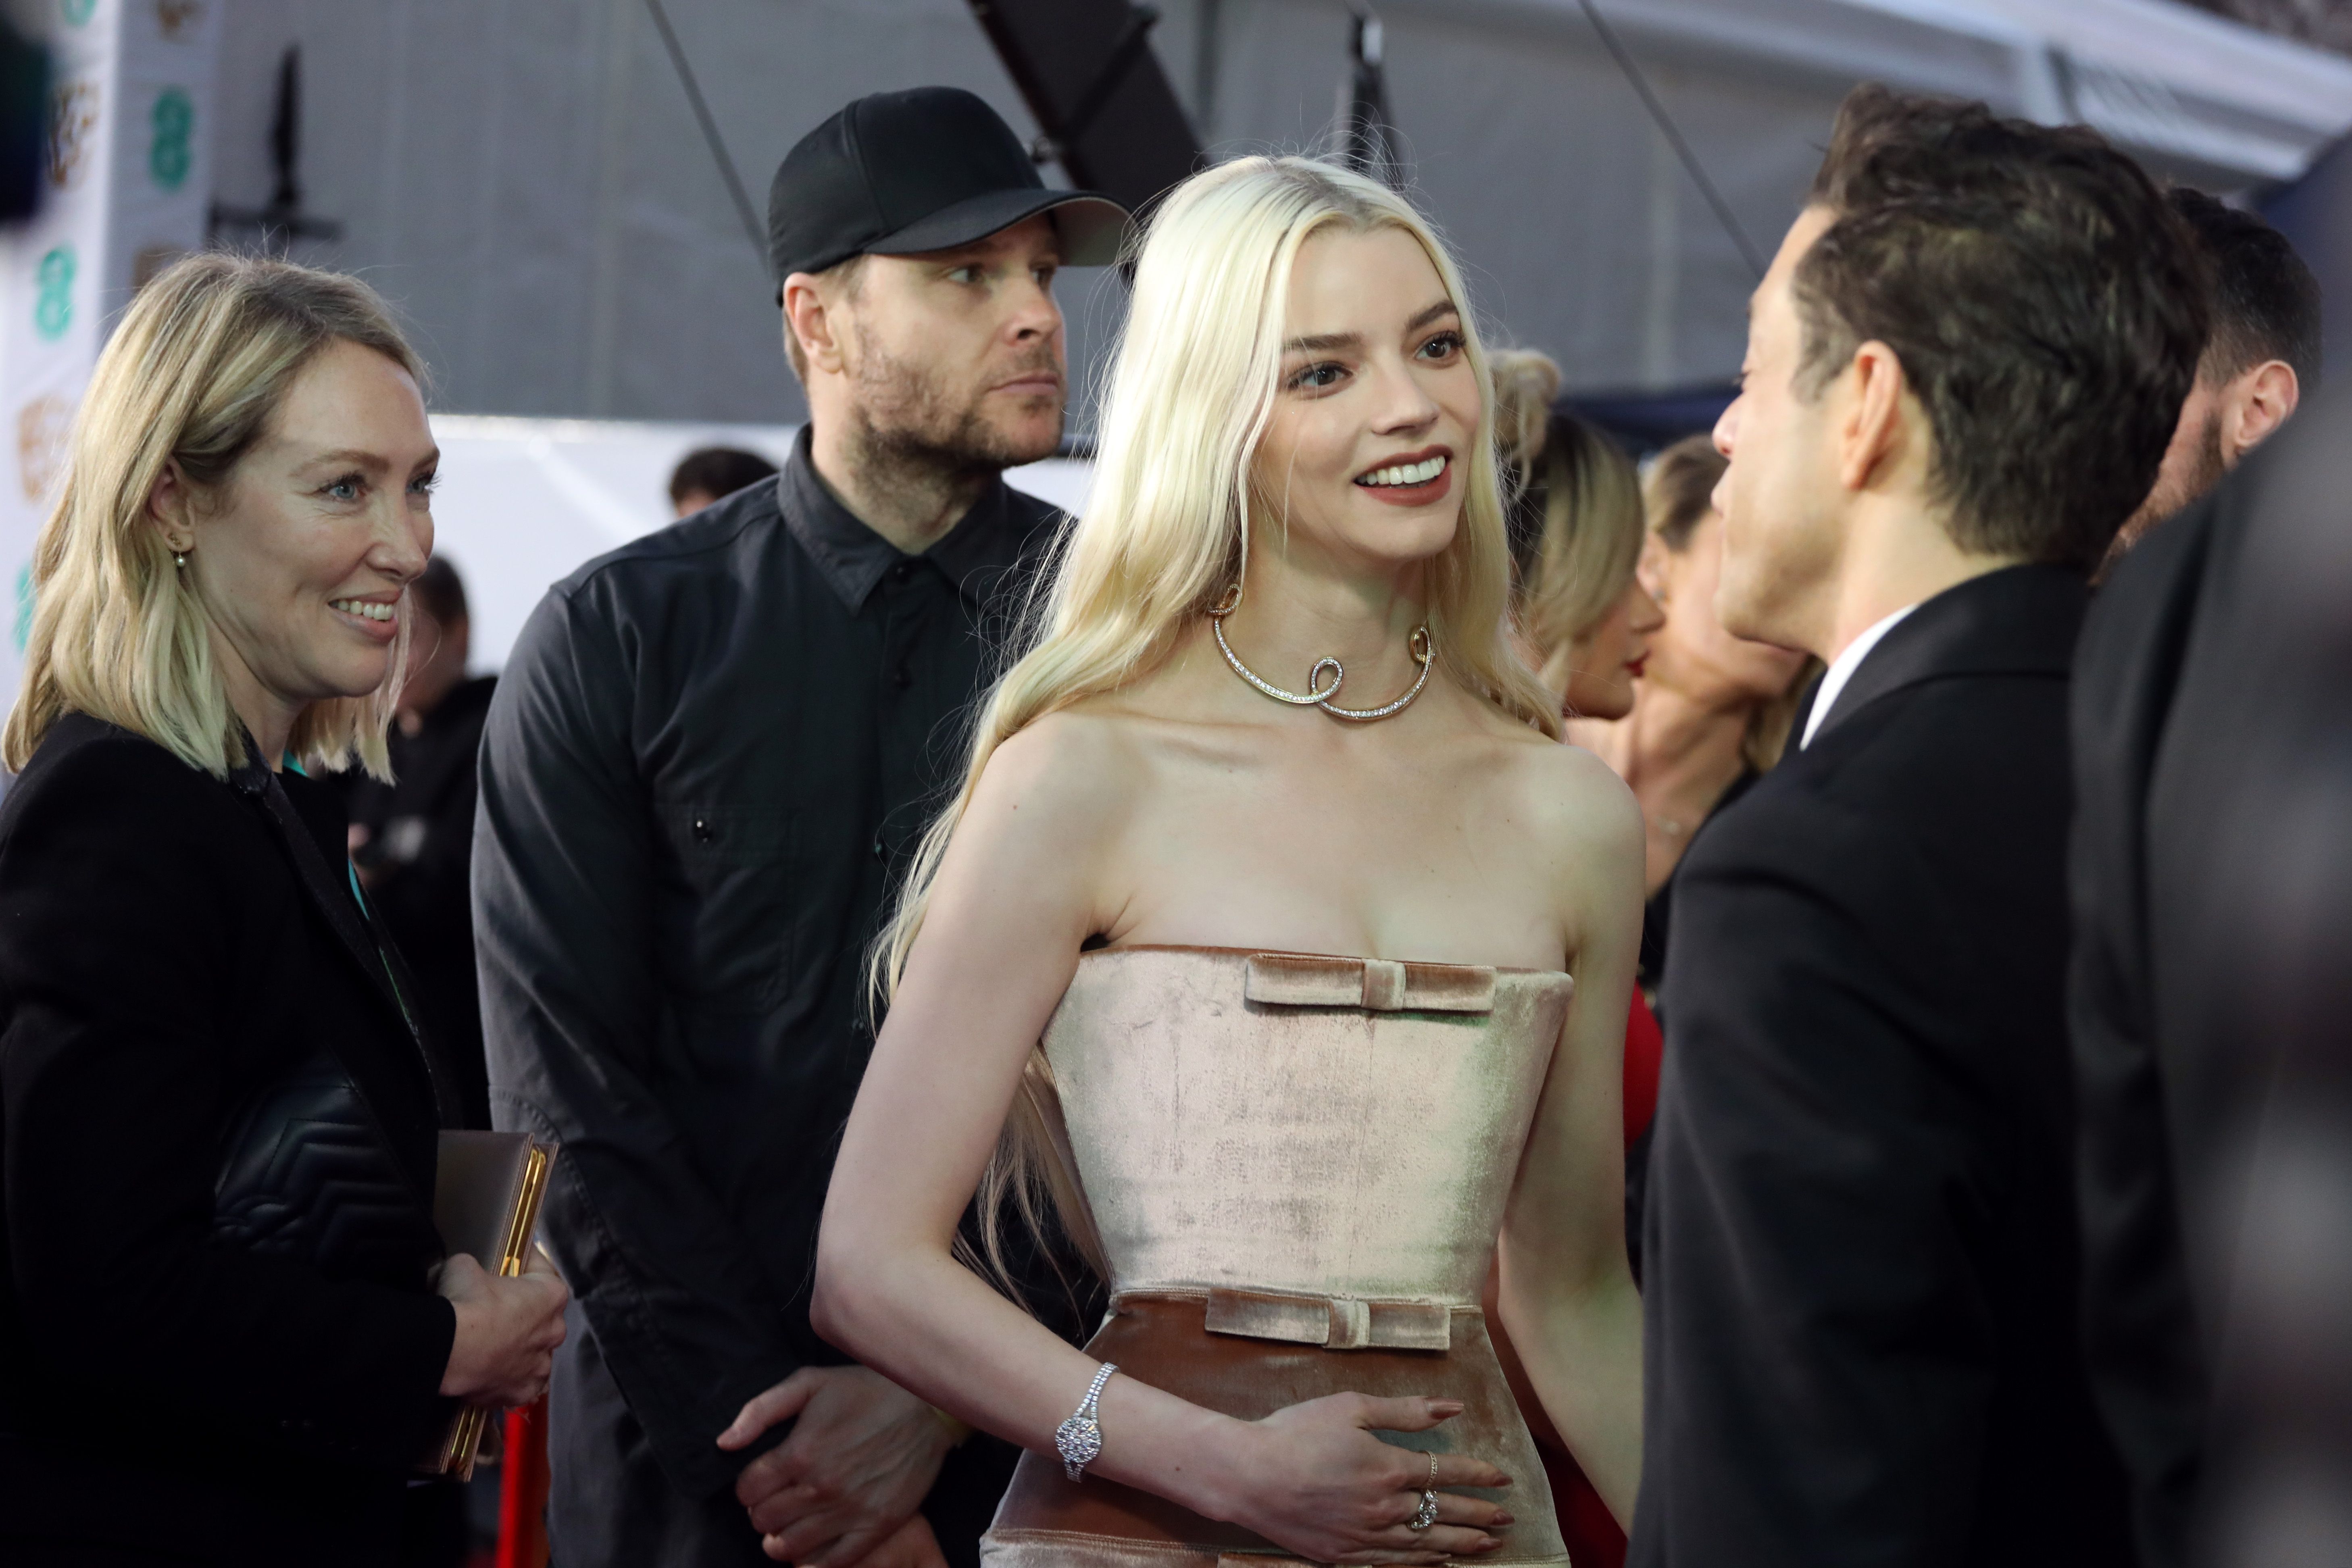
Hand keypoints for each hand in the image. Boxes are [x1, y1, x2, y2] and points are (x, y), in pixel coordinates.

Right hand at [436, 1249, 568, 1405]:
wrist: (448, 1351)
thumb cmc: (465, 1303)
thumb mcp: (465, 1266)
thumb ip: (475, 1267)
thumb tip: (466, 1270)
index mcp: (552, 1295)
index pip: (542, 1272)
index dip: (524, 1264)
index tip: (511, 1263)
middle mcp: (555, 1331)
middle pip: (542, 1317)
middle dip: (524, 1313)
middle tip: (497, 1310)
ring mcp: (540, 1365)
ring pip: (535, 1354)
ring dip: (520, 1349)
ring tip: (493, 1346)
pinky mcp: (523, 1392)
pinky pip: (520, 1384)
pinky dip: (509, 1379)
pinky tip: (493, 1373)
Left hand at [716, 1364, 952, 1566]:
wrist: (927, 1405)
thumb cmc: (865, 1389)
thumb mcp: (809, 1382)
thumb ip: (760, 1410)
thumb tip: (724, 1443)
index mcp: (800, 1452)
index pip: (747, 1491)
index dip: (748, 1486)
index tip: (761, 1480)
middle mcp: (821, 1487)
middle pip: (764, 1521)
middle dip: (763, 1510)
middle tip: (777, 1499)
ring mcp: (849, 1511)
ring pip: (789, 1547)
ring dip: (781, 1538)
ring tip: (790, 1523)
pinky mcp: (876, 1526)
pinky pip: (831, 1563)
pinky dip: (814, 1561)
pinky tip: (814, 1543)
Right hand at [1216, 1393, 1511, 1565]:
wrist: (1248, 1476)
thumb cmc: (1295, 1433)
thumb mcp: (1350, 1407)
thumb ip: (1405, 1411)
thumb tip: (1451, 1407)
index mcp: (1388, 1468)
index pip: (1447, 1474)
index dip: (1479, 1476)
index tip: (1503, 1480)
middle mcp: (1384, 1508)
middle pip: (1444, 1513)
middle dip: (1481, 1516)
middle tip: (1508, 1519)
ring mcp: (1365, 1537)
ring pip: (1426, 1545)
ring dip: (1462, 1544)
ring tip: (1489, 1545)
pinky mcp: (1345, 1556)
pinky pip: (1395, 1563)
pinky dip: (1423, 1562)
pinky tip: (1439, 1560)